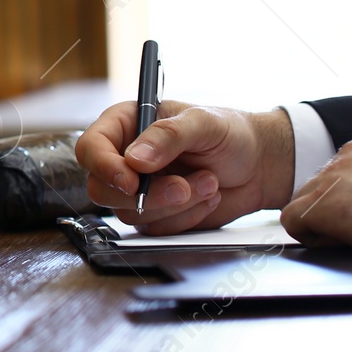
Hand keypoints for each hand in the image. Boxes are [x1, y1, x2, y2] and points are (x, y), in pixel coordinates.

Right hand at [74, 100, 294, 234]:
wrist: (259, 166)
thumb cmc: (230, 133)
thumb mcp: (203, 123)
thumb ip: (168, 136)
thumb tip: (135, 160)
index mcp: (126, 125)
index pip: (91, 148)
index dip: (104, 167)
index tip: (132, 181)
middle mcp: (125, 159)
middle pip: (102, 189)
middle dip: (147, 195)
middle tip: (183, 188)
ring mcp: (139, 190)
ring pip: (131, 213)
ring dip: (175, 205)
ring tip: (209, 182)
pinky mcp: (157, 215)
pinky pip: (157, 229)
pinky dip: (187, 217)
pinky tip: (209, 196)